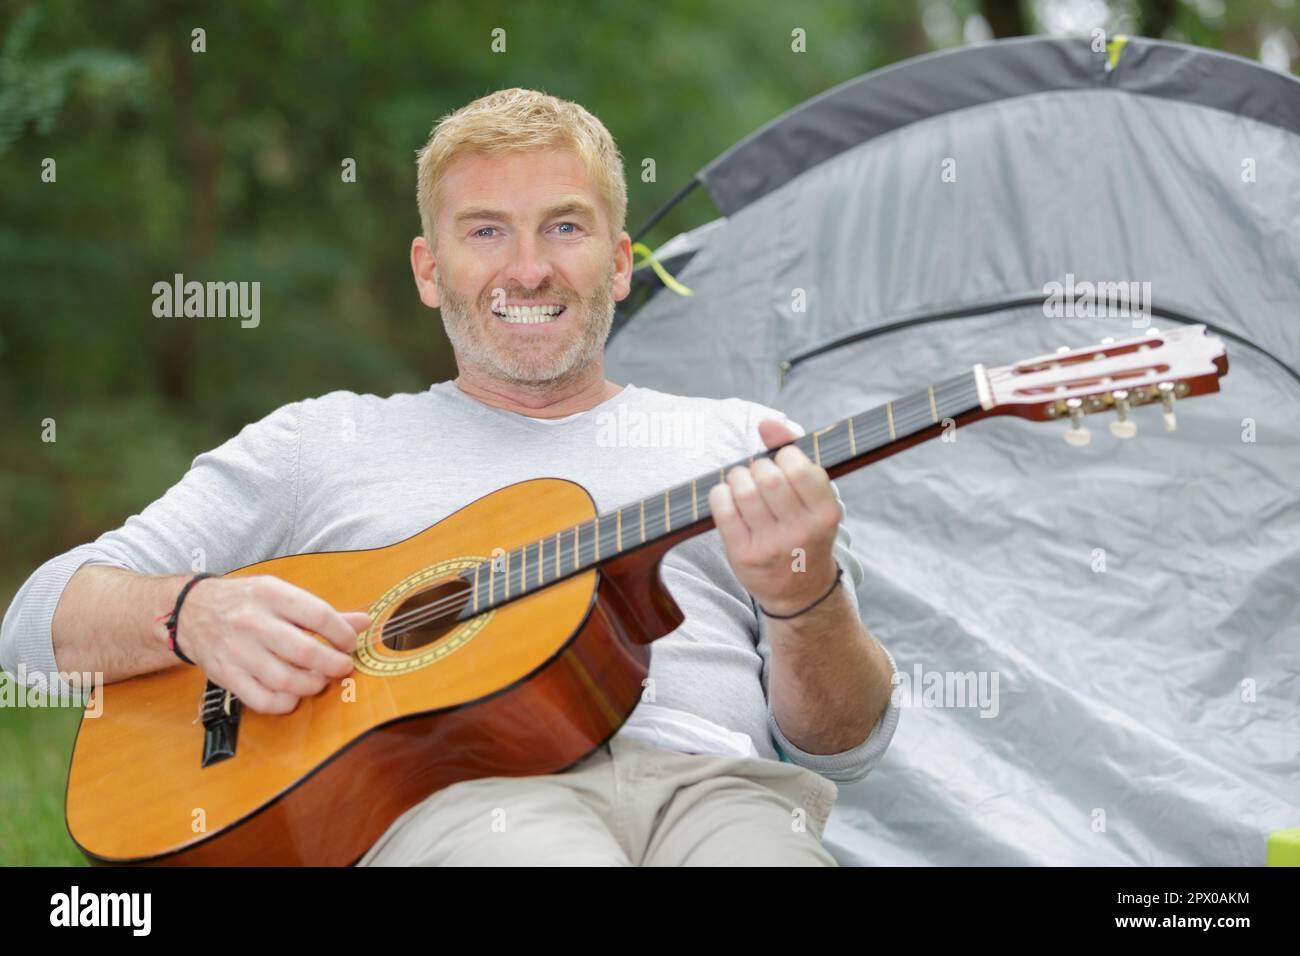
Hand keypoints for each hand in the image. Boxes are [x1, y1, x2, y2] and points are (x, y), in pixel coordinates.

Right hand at [172, 575, 369, 713]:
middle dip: (333, 664)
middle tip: (342, 666)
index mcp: (271, 594)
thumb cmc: (246, 603)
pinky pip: (262, 700)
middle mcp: (253, 622)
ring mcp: (238, 651)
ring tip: (320, 680)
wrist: (191, 612)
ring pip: (286, 680)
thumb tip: (364, 623)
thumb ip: (322, 612)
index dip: (343, 634)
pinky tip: (294, 695)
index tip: (349, 643)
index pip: (319, 616)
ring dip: (313, 685)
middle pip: (305, 652)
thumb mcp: (281, 595)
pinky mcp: (226, 676)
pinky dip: (285, 703)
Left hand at [707, 419, 843, 616]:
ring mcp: (771, 547)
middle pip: (768, 476)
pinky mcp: (744, 556)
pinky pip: (722, 509)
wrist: (800, 590)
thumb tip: (767, 422)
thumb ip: (794, 452)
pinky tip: (729, 498)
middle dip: (758, 466)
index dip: (785, 456)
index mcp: (826, 514)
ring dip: (737, 477)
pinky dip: (720, 494)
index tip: (783, 464)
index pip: (799, 467)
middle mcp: (801, 532)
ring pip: (742, 490)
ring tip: (743, 483)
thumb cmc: (806, 530)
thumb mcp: (815, 497)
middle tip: (759, 474)